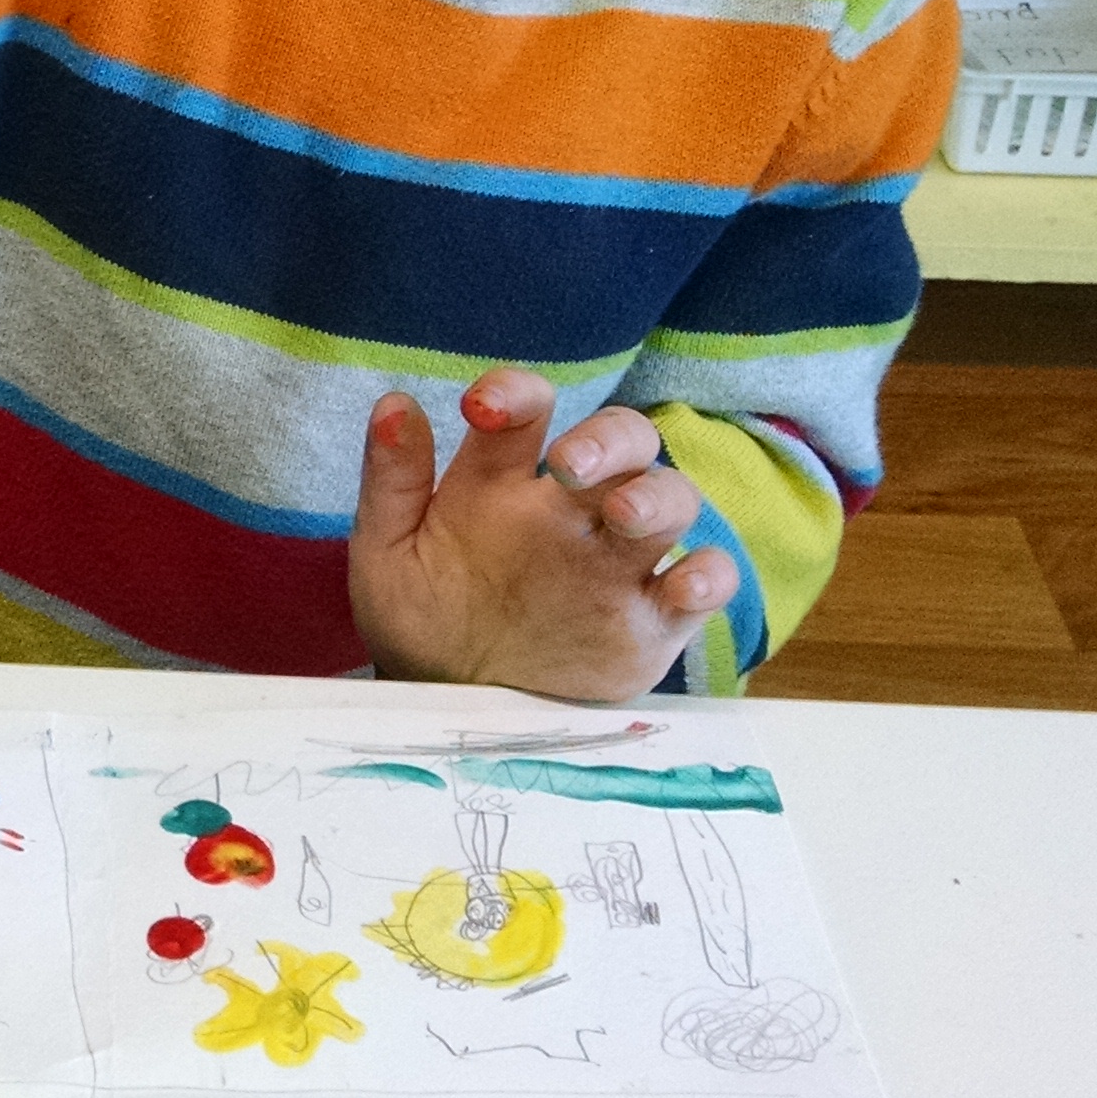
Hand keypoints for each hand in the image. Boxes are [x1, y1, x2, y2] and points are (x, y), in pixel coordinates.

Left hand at [346, 367, 736, 700]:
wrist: (446, 705)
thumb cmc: (418, 617)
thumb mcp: (387, 552)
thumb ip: (391, 481)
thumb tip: (393, 403)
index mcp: (499, 483)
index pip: (524, 410)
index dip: (514, 392)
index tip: (483, 407)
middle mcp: (567, 511)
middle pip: (622, 441)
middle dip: (608, 439)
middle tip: (569, 464)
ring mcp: (615, 563)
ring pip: (671, 499)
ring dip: (658, 496)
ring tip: (621, 513)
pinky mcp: (652, 620)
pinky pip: (707, 581)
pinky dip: (710, 575)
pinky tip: (684, 585)